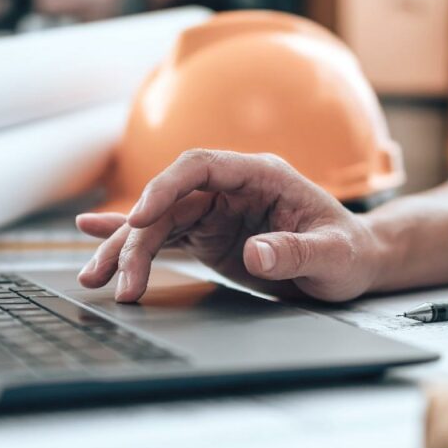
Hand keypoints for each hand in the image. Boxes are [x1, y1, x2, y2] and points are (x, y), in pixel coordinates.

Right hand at [76, 149, 382, 302]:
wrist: (355, 265)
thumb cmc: (350, 252)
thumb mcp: (333, 255)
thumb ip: (296, 251)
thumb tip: (258, 253)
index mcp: (260, 175)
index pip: (200, 167)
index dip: (166, 188)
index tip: (141, 217)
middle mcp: (231, 188)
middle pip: (169, 202)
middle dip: (136, 239)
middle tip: (120, 280)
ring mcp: (217, 211)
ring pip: (158, 223)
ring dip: (125, 249)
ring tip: (93, 277)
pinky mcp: (209, 236)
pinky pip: (163, 237)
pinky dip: (131, 242)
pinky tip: (95, 240)